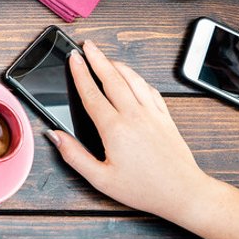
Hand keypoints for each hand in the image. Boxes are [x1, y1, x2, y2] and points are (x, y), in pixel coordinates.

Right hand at [45, 42, 214, 220]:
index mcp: (114, 129)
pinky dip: (138, 79)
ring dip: (117, 64)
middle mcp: (134, 115)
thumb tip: (56, 136)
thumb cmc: (144, 189)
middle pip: (112, 78)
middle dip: (97, 59)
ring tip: (106, 56)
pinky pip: (150, 90)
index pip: (91, 93)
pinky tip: (133, 78)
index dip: (79, 73)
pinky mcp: (165, 118)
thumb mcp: (101, 179)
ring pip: (133, 79)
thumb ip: (74, 156)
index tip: (72, 59)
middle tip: (87, 46)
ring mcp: (152, 114)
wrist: (183, 192)